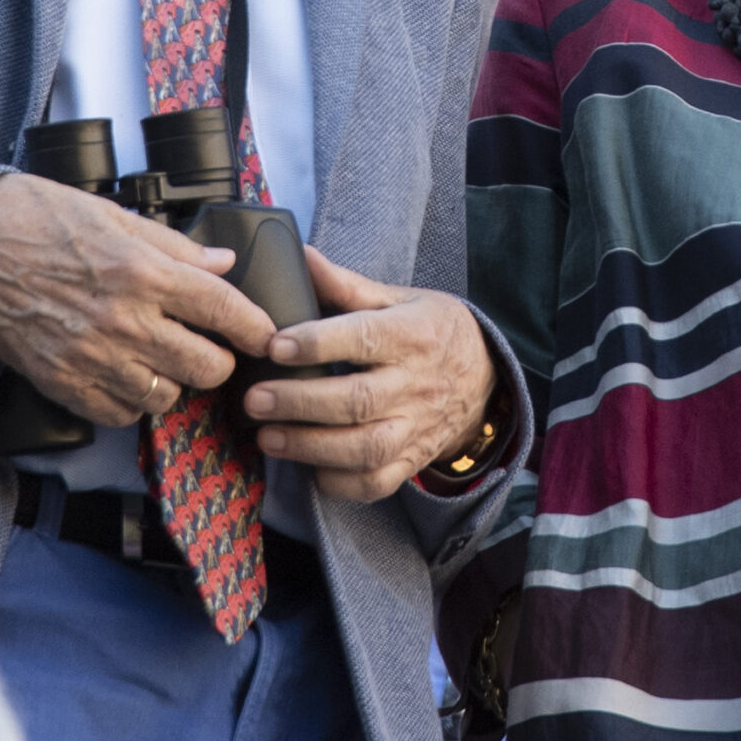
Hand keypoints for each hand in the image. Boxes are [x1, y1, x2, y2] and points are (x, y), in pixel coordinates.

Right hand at [0, 172, 276, 427]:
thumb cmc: (38, 218)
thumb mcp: (114, 216)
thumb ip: (174, 247)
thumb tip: (221, 264)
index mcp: (143, 272)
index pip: (223, 309)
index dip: (256, 327)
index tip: (268, 335)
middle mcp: (124, 320)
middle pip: (206, 365)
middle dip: (218, 358)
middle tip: (208, 345)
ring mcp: (92, 357)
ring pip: (167, 396)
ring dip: (173, 380)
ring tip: (160, 358)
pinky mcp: (62, 383)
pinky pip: (120, 414)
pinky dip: (132, 401)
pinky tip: (126, 376)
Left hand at [244, 248, 498, 502]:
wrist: (486, 378)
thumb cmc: (431, 331)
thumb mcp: (400, 299)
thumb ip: (347, 286)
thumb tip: (300, 257)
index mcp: (413, 335)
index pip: (365, 338)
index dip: (317, 343)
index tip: (275, 345)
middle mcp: (417, 385)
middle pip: (358, 401)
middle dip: (301, 402)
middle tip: (255, 399)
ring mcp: (416, 428)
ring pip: (365, 448)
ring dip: (311, 447)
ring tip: (267, 437)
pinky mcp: (412, 460)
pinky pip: (376, 483)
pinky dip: (340, 482)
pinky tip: (307, 467)